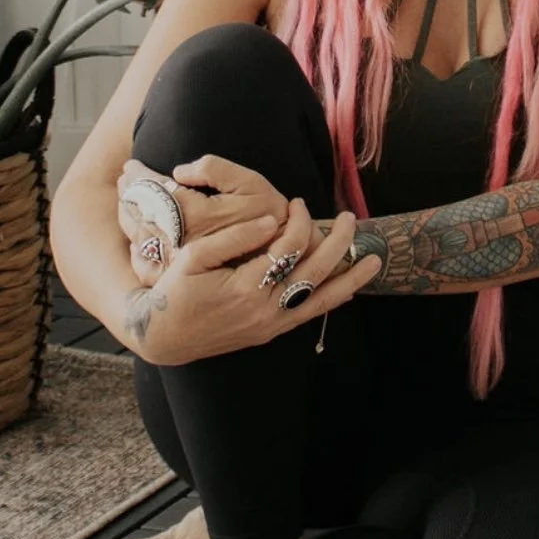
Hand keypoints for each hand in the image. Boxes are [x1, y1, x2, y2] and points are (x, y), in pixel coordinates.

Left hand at [117, 154, 290, 287]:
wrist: (287, 259)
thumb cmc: (269, 215)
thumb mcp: (250, 182)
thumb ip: (214, 169)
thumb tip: (180, 171)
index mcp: (198, 216)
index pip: (155, 192)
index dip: (139, 177)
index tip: (131, 167)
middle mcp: (184, 243)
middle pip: (143, 216)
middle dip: (130, 195)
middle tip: (124, 181)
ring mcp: (181, 265)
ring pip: (140, 241)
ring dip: (129, 219)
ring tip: (125, 203)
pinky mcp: (183, 281)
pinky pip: (147, 269)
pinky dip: (136, 254)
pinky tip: (135, 242)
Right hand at [124, 199, 381, 365]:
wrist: (164, 336)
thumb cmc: (174, 290)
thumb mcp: (194, 257)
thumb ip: (235, 238)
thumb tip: (271, 219)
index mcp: (245, 287)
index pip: (288, 246)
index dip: (299, 220)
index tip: (297, 202)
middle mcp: (265, 309)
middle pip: (316, 271)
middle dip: (338, 242)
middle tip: (351, 218)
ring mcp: (271, 325)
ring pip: (321, 299)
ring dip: (350, 279)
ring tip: (375, 260)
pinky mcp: (271, 332)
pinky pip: (309, 315)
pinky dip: (332, 300)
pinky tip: (349, 289)